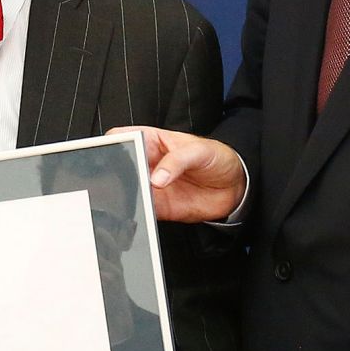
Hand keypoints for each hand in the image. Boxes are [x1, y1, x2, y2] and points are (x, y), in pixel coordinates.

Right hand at [120, 126, 245, 222]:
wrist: (236, 185)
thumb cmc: (217, 157)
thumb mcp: (200, 151)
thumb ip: (177, 160)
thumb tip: (156, 178)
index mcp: (152, 140)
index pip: (122, 137)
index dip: (114, 144)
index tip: (118, 155)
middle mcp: (147, 163)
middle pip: (119, 166)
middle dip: (117, 173)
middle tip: (131, 179)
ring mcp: (150, 185)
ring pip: (128, 190)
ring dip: (128, 195)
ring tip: (142, 196)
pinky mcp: (158, 207)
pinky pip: (142, 211)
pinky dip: (140, 213)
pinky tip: (146, 210)